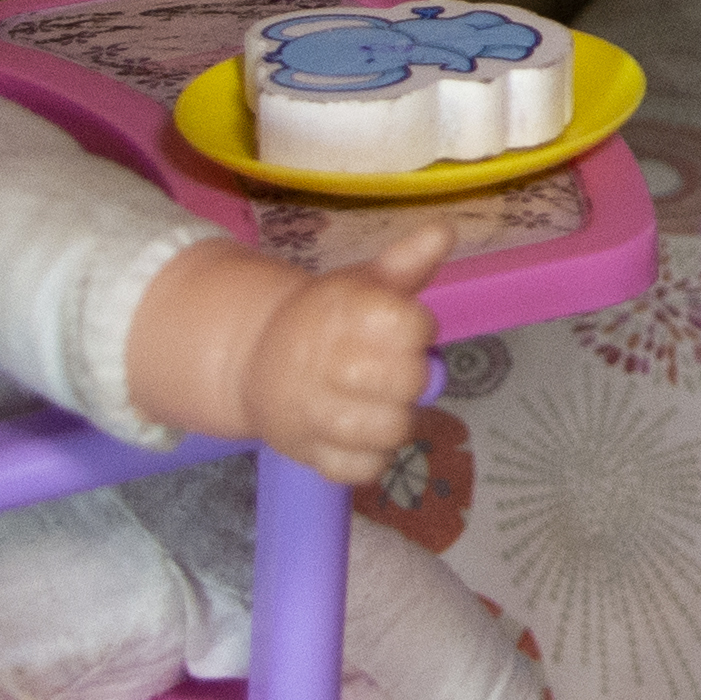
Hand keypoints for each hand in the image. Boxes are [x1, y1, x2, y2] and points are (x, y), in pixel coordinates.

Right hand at [125, 222, 453, 481]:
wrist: (255, 356)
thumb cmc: (326, 317)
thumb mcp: (364, 282)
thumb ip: (408, 260)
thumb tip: (445, 229)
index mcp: (343, 312)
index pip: (410, 326)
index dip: (418, 329)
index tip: (407, 327)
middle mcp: (326, 362)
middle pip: (407, 382)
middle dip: (413, 377)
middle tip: (398, 370)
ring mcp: (313, 412)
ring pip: (387, 431)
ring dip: (398, 420)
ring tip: (385, 404)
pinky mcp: (307, 453)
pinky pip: (359, 469)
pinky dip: (371, 459)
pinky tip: (363, 436)